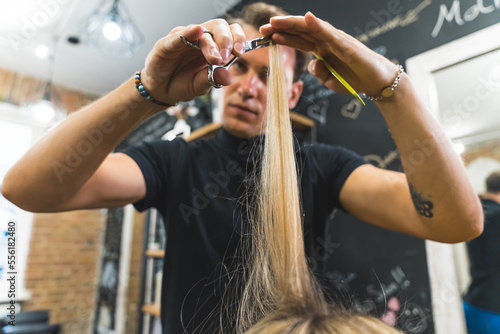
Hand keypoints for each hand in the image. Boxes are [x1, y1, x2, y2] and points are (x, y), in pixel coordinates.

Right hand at [141, 19, 246, 104]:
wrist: (161, 91)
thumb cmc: (182, 84)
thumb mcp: (201, 86)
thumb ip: (214, 79)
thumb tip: (229, 77)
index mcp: (213, 47)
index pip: (230, 33)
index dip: (238, 39)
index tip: (240, 52)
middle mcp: (200, 39)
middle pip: (218, 27)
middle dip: (226, 40)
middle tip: (226, 57)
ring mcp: (184, 39)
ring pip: (202, 31)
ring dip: (211, 43)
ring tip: (214, 58)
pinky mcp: (167, 43)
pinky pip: (178, 35)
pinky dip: (188, 33)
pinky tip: (195, 31)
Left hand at [260, 12, 398, 96]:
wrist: (378, 82)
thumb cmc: (356, 79)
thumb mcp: (330, 81)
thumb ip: (319, 72)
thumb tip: (311, 64)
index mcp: (322, 49)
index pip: (298, 40)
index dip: (281, 37)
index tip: (265, 35)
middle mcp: (327, 42)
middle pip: (301, 32)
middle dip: (282, 28)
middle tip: (263, 27)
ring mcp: (337, 41)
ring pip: (312, 29)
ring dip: (294, 24)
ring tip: (277, 21)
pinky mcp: (347, 46)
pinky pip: (330, 35)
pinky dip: (319, 26)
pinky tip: (307, 19)